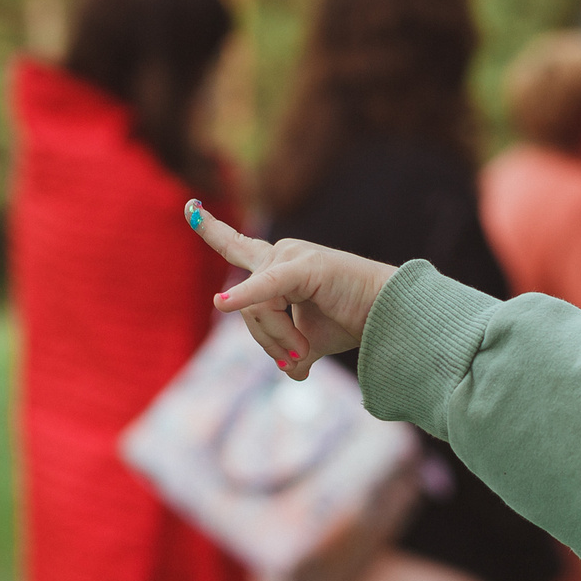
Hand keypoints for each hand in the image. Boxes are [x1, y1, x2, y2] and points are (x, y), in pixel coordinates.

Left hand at [185, 200, 395, 380]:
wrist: (390, 315)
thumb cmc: (355, 320)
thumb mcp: (313, 340)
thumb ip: (293, 350)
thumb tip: (292, 372)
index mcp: (278, 266)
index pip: (236, 246)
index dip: (212, 229)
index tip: (190, 207)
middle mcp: (280, 254)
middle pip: (246, 307)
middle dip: (266, 341)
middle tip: (294, 360)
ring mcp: (291, 257)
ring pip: (258, 310)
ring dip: (280, 341)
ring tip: (305, 353)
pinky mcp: (305, 267)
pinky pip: (268, 289)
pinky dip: (247, 299)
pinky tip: (223, 304)